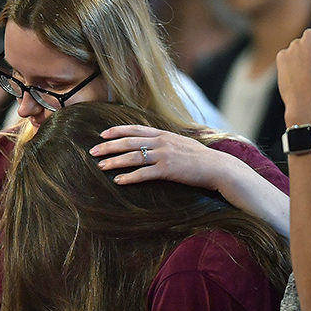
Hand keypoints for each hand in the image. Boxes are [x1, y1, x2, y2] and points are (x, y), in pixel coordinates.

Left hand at [90, 124, 224, 189]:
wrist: (217, 166)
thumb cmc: (201, 158)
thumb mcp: (182, 143)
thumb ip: (166, 142)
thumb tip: (154, 143)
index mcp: (163, 134)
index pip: (135, 129)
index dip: (117, 131)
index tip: (102, 134)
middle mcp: (161, 142)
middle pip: (128, 142)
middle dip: (108, 146)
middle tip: (93, 151)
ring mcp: (163, 156)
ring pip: (132, 157)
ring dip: (114, 161)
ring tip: (100, 166)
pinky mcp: (167, 170)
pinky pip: (143, 174)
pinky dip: (129, 177)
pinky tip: (118, 181)